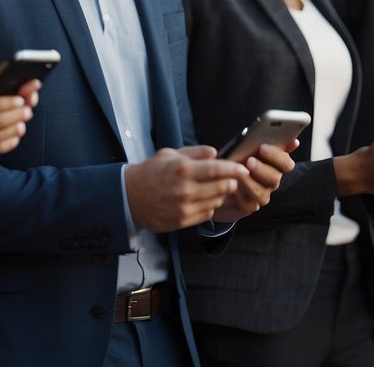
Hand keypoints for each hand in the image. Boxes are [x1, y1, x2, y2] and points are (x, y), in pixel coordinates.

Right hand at [125, 145, 247, 231]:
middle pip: (222, 187)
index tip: (243, 168)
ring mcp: (184, 207)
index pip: (218, 169)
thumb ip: (194, 153)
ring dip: (220, 194)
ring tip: (214, 188)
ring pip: (217, 201)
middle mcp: (186, 190)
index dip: (234, 169)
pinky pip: (207, 214)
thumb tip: (215, 152)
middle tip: (230, 178)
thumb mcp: (170, 154)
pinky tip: (202, 199)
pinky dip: (209, 206)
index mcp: (183, 170)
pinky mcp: (182, 221)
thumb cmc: (150, 172)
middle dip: (230, 182)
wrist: (129, 197)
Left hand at [212, 141, 296, 221]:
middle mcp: (272, 180)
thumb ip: (267, 143)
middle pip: (275, 178)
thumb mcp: (247, 146)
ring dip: (250, 182)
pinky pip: (249, 203)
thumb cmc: (236, 158)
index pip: (287, 164)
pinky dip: (239, 193)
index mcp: (276, 165)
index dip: (277, 156)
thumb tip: (293, 141)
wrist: (219, 179)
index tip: (262, 147)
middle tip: (249, 161)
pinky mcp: (251, 206)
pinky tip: (232, 185)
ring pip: (263, 193)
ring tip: (238, 173)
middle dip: (261, 169)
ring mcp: (263, 194)